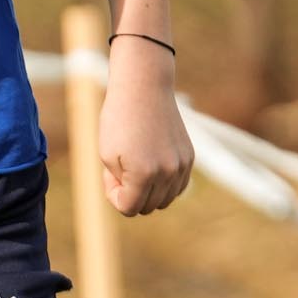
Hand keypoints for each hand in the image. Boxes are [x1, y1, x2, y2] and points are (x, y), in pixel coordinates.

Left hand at [97, 38, 193, 214]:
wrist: (143, 88)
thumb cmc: (118, 119)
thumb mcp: (107, 154)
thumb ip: (121, 185)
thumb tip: (136, 202)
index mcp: (143, 174)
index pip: (128, 208)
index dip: (113, 194)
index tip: (109, 172)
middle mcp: (167, 173)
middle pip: (148, 207)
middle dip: (130, 193)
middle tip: (120, 167)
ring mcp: (182, 166)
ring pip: (165, 200)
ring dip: (148, 191)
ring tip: (135, 165)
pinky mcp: (190, 158)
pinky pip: (177, 187)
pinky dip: (164, 184)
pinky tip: (151, 165)